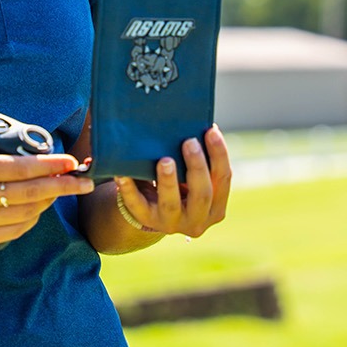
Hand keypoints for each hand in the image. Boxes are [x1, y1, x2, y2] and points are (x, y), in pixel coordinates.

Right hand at [0, 103, 93, 249]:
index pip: (21, 168)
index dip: (51, 165)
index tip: (71, 161)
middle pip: (32, 194)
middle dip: (64, 187)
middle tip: (86, 182)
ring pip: (26, 215)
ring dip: (47, 203)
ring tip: (60, 191)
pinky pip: (13, 231)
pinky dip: (30, 220)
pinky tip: (37, 209)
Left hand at [114, 125, 230, 238]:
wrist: (152, 209)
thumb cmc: (180, 184)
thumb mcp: (193, 177)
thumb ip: (200, 158)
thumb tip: (202, 122)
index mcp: (215, 207)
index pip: (223, 179)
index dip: (219, 154)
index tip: (210, 130)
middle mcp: (197, 220)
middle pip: (202, 194)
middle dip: (197, 166)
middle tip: (189, 142)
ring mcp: (171, 223)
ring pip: (171, 203)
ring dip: (168, 181)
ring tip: (164, 160)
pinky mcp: (146, 220)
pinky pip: (136, 205)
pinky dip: (129, 189)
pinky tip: (122, 174)